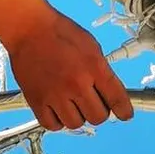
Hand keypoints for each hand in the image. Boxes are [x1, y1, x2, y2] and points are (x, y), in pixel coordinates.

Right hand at [6, 9, 133, 131]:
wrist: (29, 28)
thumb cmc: (60, 32)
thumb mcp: (91, 46)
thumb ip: (102, 70)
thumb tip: (109, 92)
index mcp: (94, 67)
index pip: (117, 99)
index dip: (124, 110)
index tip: (125, 114)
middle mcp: (76, 83)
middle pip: (98, 117)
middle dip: (99, 111)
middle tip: (93, 101)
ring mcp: (56, 94)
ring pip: (76, 124)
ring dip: (78, 116)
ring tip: (73, 102)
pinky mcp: (37, 101)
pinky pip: (53, 125)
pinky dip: (57, 121)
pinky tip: (58, 108)